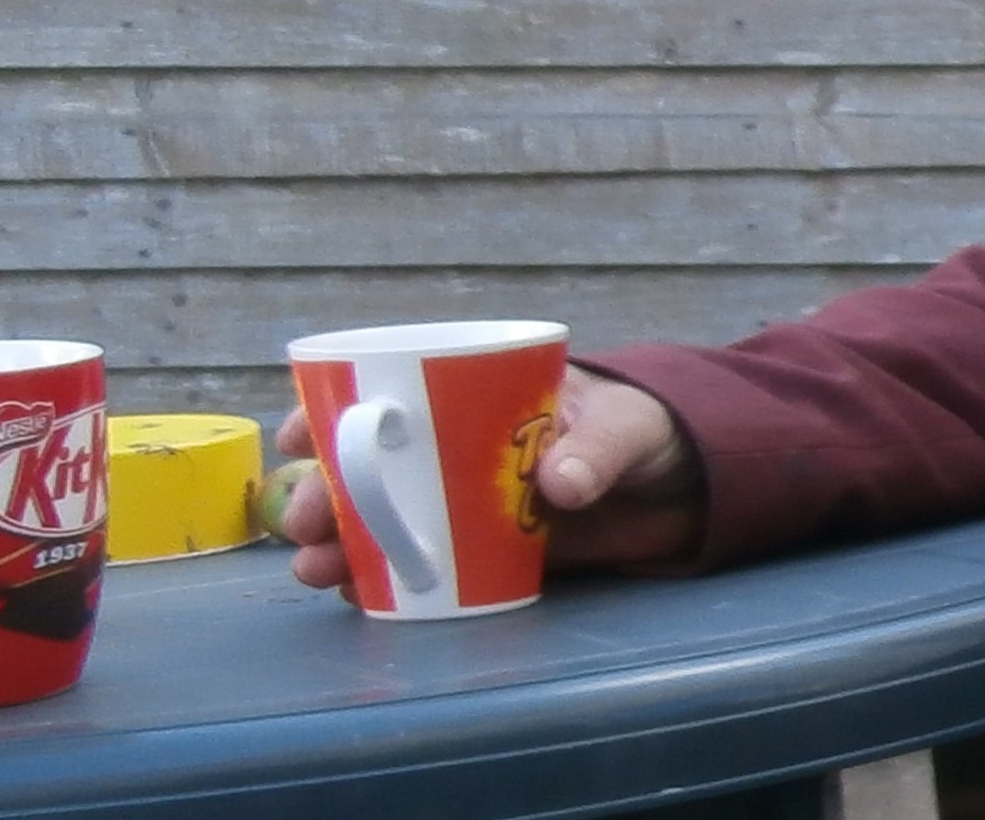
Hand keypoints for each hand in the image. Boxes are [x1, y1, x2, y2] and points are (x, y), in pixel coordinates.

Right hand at [274, 370, 705, 596]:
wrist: (688, 485)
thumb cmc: (652, 428)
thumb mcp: (632, 427)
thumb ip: (601, 451)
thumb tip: (560, 484)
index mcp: (481, 392)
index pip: (391, 389)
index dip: (331, 407)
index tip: (297, 434)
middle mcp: (457, 444)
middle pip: (374, 463)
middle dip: (329, 490)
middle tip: (306, 521)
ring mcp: (466, 499)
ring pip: (385, 516)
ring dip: (342, 540)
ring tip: (314, 570)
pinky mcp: (485, 548)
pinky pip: (420, 560)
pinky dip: (383, 576)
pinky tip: (354, 595)